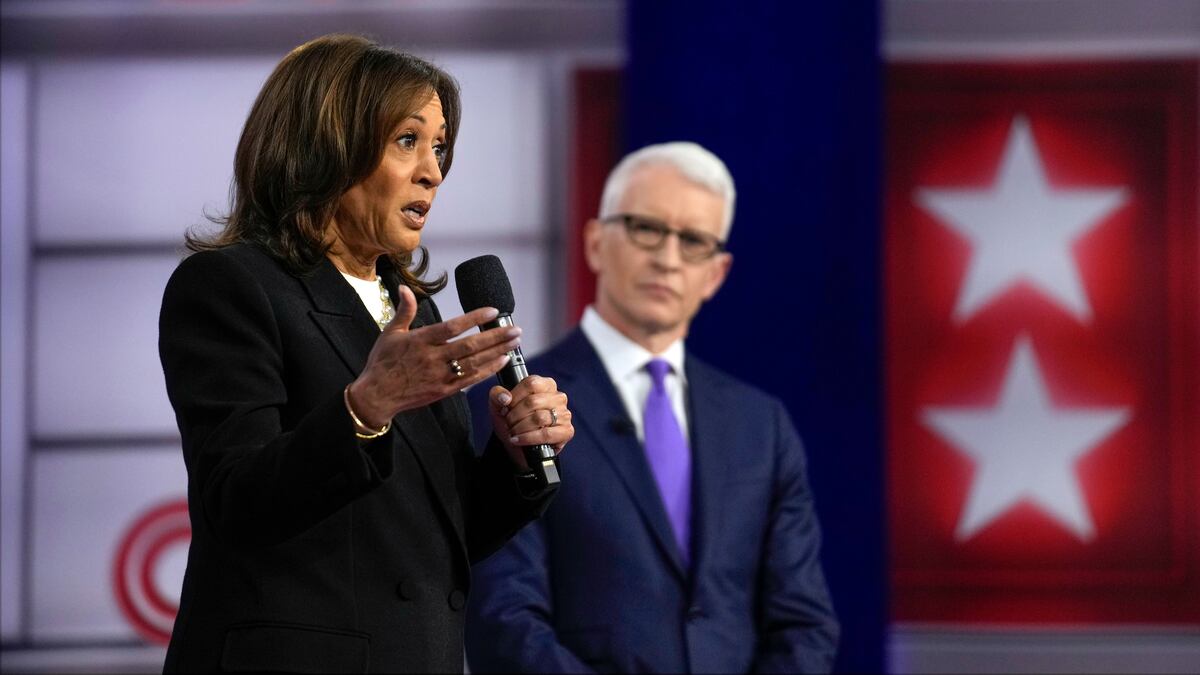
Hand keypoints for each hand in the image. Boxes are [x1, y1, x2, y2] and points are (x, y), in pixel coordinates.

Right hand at [347, 285, 519, 428]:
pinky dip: (488, 370)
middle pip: (470, 346)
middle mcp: (433, 358)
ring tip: (514, 342)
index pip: (452, 327)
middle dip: (495, 337)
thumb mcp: (390, 333)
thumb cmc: (382, 363)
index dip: (474, 318)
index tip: (492, 311)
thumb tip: (404, 288)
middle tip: (515, 329)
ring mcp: (440, 376)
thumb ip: (404, 311)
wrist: (376, 396)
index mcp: (421, 341)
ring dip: (497, 352)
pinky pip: (470, 379)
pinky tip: (502, 360)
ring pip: (474, 363)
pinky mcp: (444, 390)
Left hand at [487, 376, 572, 469]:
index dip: (514, 397)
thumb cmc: (512, 422)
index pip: (531, 383)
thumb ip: (496, 395)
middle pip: (533, 401)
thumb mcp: (499, 406)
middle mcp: (558, 397)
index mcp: (545, 385)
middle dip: (515, 415)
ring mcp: (564, 414)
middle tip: (508, 423)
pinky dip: (528, 438)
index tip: (505, 407)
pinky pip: (546, 434)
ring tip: (513, 432)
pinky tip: (519, 440)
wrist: (517, 445)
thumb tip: (505, 397)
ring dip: (520, 427)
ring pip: (539, 418)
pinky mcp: (566, 431)